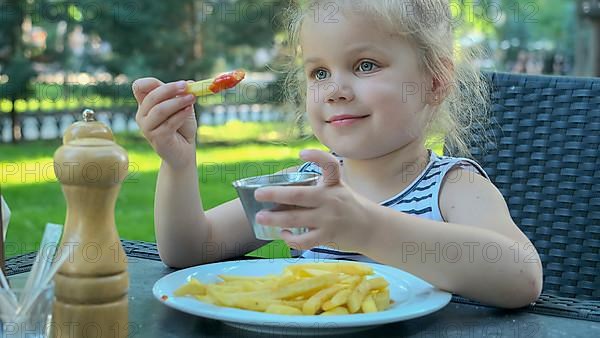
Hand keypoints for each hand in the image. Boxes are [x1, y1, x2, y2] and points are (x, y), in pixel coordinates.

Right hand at [133, 78, 197, 168]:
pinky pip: (168, 123)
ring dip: (178, 102)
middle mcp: (142, 115)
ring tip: (192, 98)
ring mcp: (147, 128)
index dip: (152, 82)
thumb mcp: (182, 107)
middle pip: (151, 97)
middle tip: (187, 86)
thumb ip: (181, 95)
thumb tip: (190, 83)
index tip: (173, 82)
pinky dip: (181, 114)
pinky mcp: (157, 138)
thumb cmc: (182, 127)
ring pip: (160, 110)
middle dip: (170, 89)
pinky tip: (189, 110)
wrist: (184, 150)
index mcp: (145, 104)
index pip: (139, 87)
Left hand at [254, 149, 376, 251]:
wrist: (371, 227)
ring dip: (275, 219)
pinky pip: (304, 240)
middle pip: (299, 195)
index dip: (316, 157)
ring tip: (260, 217)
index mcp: (334, 184)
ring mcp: (329, 219)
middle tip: (258, 194)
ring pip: (296, 219)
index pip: (329, 165)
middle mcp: (331, 199)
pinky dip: (290, 238)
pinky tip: (283, 234)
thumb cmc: (347, 205)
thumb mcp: (337, 189)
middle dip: (275, 194)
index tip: (301, 154)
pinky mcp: (328, 236)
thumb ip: (316, 187)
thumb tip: (281, 190)